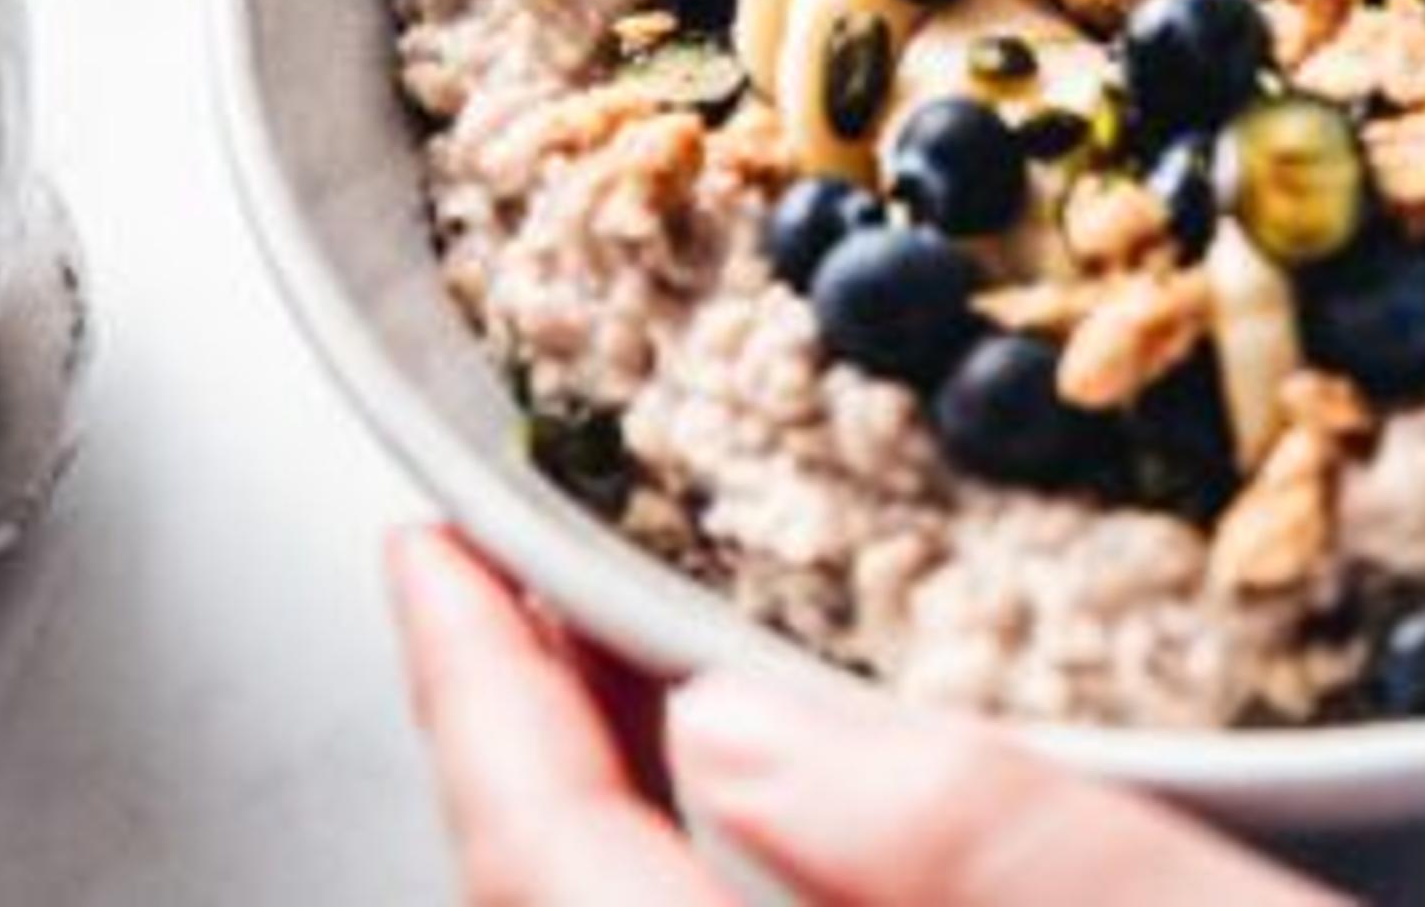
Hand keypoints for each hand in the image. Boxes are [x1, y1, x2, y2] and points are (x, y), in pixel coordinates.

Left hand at [383, 526, 1342, 906]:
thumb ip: (985, 852)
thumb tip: (731, 735)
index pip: (558, 888)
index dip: (478, 707)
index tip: (439, 552)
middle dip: (527, 754)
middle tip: (521, 579)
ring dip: (615, 832)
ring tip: (632, 674)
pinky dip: (712, 901)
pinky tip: (777, 839)